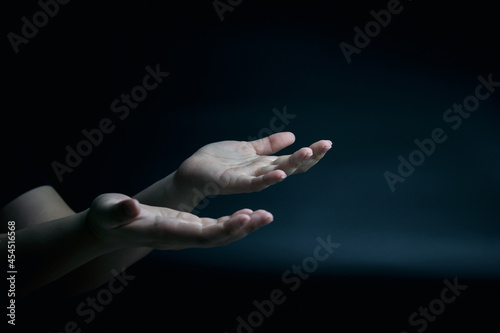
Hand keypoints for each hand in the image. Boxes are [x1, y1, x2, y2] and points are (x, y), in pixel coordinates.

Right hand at [86, 194, 272, 249]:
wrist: (109, 228)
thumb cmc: (107, 218)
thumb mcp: (108, 211)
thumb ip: (119, 210)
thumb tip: (130, 207)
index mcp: (164, 232)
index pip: (198, 235)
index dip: (222, 229)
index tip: (243, 218)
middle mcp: (180, 237)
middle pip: (216, 238)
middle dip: (242, 229)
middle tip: (265, 216)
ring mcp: (185, 234)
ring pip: (220, 235)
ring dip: (243, 227)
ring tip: (265, 215)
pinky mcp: (188, 227)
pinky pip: (216, 228)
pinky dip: (233, 222)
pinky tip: (249, 214)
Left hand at [176, 132, 331, 194]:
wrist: (193, 172)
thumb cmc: (218, 161)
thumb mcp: (247, 149)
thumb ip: (268, 145)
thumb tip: (292, 136)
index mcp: (264, 164)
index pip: (291, 160)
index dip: (309, 153)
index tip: (326, 144)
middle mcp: (260, 173)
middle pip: (289, 166)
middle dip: (308, 157)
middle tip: (325, 146)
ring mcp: (248, 179)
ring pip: (275, 173)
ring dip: (291, 165)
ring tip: (308, 154)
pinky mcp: (233, 183)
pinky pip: (253, 184)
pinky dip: (267, 179)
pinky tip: (279, 174)